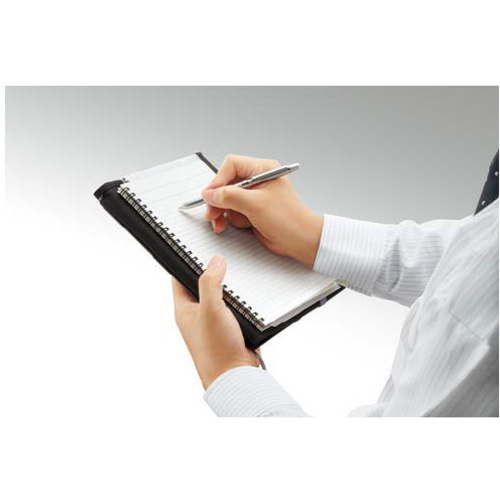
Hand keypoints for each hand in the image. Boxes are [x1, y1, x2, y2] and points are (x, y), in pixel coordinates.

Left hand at [172, 255, 258, 388]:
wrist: (236, 377)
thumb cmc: (216, 350)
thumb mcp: (210, 309)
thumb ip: (211, 283)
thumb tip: (215, 261)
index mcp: (184, 309)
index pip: (179, 278)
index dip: (185, 261)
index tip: (194, 246)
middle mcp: (197, 315)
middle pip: (202, 284)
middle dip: (212, 271)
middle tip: (222, 255)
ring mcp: (214, 321)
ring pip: (221, 295)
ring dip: (230, 287)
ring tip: (238, 271)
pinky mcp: (230, 328)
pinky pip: (235, 308)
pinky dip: (242, 300)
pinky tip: (250, 294)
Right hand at [202, 155, 323, 267]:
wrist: (300, 240)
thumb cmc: (289, 219)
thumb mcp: (256, 205)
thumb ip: (230, 196)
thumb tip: (210, 193)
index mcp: (263, 169)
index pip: (232, 165)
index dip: (218, 179)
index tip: (211, 194)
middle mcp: (257, 180)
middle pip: (226, 183)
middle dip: (218, 199)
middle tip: (212, 212)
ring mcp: (254, 196)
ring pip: (227, 198)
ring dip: (222, 211)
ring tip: (221, 223)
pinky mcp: (252, 210)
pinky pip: (233, 210)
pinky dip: (230, 219)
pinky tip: (235, 225)